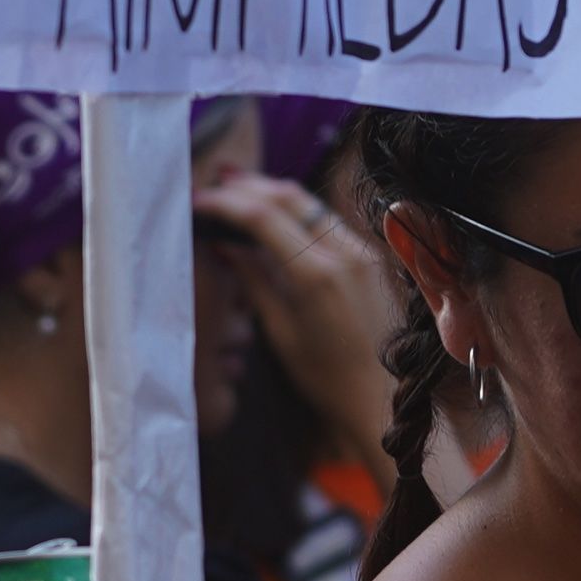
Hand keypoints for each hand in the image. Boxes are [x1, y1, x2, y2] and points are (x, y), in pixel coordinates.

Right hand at [197, 173, 405, 454]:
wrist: (380, 398)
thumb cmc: (325, 377)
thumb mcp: (281, 331)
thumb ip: (255, 280)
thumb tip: (226, 245)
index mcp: (317, 274)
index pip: (263, 217)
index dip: (226, 204)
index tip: (200, 201)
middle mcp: (344, 253)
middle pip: (289, 197)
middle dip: (249, 186)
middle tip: (216, 182)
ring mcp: (362, 252)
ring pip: (310, 203)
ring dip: (272, 192)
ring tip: (239, 190)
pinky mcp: (369, 257)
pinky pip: (327, 220)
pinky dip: (297, 211)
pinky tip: (275, 216)